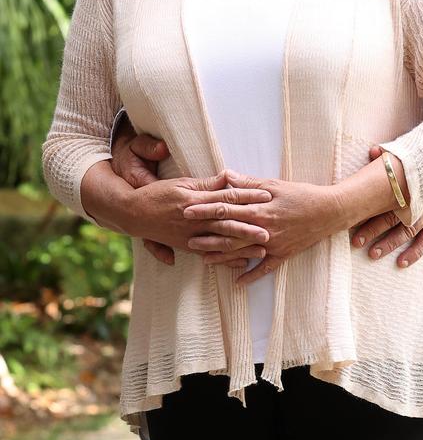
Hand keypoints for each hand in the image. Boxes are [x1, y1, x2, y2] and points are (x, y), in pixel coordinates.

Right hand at [110, 121, 258, 268]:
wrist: (134, 214)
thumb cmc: (158, 194)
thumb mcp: (182, 184)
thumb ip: (207, 184)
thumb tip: (228, 176)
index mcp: (196, 201)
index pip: (227, 197)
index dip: (248, 196)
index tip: (266, 196)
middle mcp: (195, 220)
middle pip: (228, 223)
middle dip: (250, 227)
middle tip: (270, 230)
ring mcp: (192, 236)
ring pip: (222, 242)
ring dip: (243, 246)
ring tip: (262, 249)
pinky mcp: (188, 247)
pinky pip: (211, 254)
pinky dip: (227, 259)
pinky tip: (241, 263)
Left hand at [183, 170, 344, 283]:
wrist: (329, 211)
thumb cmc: (302, 195)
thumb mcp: (276, 185)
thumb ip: (249, 183)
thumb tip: (226, 176)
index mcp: (259, 209)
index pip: (226, 208)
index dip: (205, 209)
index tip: (187, 210)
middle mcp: (263, 229)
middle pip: (229, 233)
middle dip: (206, 235)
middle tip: (185, 237)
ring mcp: (272, 244)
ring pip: (241, 253)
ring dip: (221, 256)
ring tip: (203, 258)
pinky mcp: (283, 254)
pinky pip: (264, 268)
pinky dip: (251, 275)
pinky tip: (237, 282)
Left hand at [350, 145, 422, 266]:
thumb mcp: (407, 158)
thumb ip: (389, 156)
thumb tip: (374, 151)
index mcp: (406, 184)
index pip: (382, 198)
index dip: (366, 209)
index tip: (350, 218)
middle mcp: (416, 200)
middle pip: (391, 217)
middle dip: (372, 230)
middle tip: (356, 241)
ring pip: (406, 231)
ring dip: (389, 243)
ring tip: (373, 254)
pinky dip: (415, 252)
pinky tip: (401, 262)